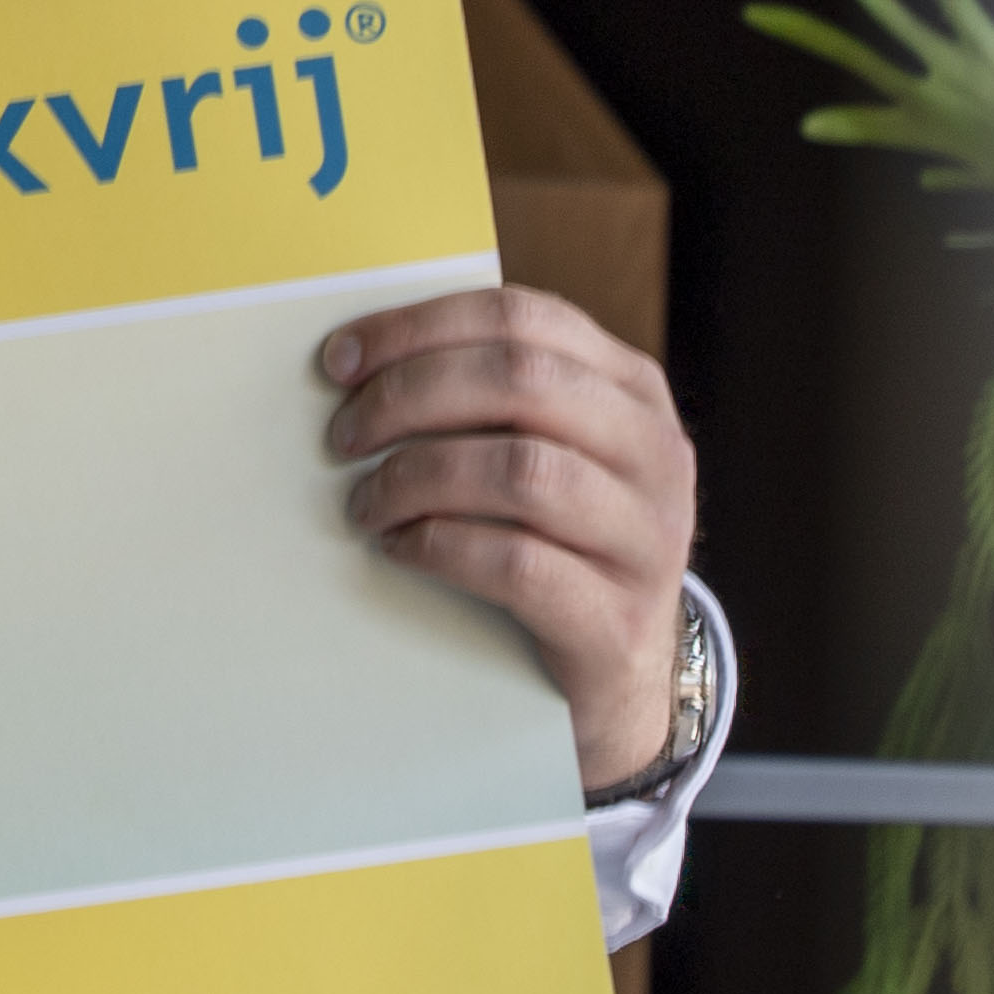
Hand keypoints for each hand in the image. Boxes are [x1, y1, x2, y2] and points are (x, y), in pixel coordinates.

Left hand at [318, 287, 699, 789]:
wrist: (624, 675)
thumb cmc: (559, 544)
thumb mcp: (548, 453)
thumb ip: (489, 402)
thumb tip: (357, 363)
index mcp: (630, 389)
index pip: (520, 318)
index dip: (418, 329)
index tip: (338, 359)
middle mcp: (655, 452)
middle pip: (520, 380)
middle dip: (410, 396)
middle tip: (343, 435)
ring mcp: (647, 538)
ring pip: (522, 470)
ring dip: (418, 477)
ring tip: (366, 503)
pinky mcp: (618, 620)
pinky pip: (517, 563)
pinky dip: (440, 547)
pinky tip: (400, 549)